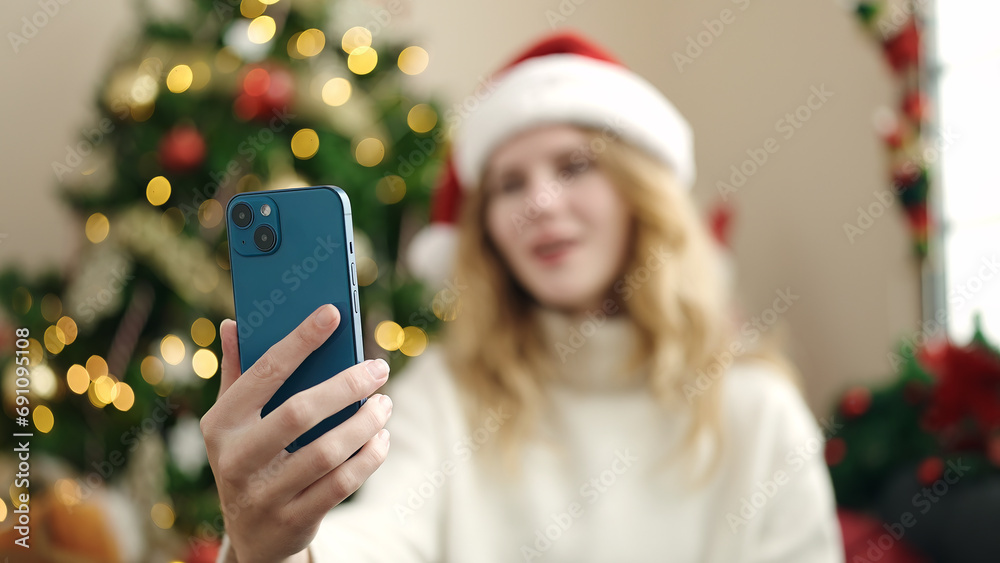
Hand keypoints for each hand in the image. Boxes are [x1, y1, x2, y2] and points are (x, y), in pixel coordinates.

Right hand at [201, 304, 391, 562]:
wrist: (251, 534)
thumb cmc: (249, 458)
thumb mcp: (233, 422)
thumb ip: (236, 373)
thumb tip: (234, 323)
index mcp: (221, 424)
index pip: (264, 372)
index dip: (299, 341)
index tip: (331, 314)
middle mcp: (235, 459)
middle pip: (300, 413)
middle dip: (346, 387)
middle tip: (379, 369)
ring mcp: (263, 494)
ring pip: (326, 452)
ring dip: (365, 424)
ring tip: (384, 404)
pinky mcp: (292, 521)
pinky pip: (341, 485)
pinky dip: (369, 458)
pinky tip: (381, 439)